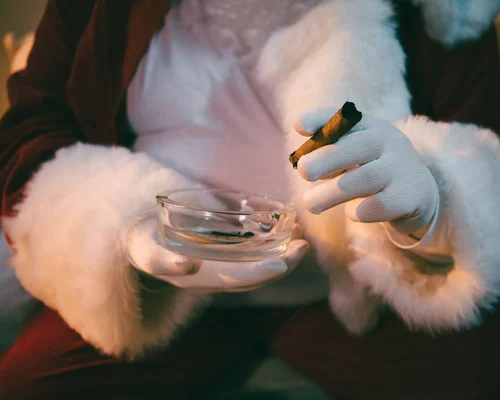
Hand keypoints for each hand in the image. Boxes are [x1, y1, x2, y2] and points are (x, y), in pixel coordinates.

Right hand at [126, 218, 308, 289]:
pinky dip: (274, 244)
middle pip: (256, 276)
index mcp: (202, 280)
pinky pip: (256, 254)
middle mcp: (217, 277)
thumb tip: (187, 267)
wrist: (144, 242)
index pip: (237, 281)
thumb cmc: (145, 245)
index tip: (282, 264)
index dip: (260, 274)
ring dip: (284, 256)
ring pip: (260, 266)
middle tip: (303, 247)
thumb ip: (163, 262)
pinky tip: (289, 231)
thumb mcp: (147, 253)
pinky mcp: (227, 255)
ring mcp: (224, 267)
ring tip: (303, 239)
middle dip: (282, 265)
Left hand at [293, 109, 437, 233]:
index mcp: (371, 127)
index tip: (298, 126)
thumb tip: (303, 162)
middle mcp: (388, 141)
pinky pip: (380, 204)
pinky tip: (352, 213)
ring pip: (364, 179)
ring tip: (310, 204)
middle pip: (355, 147)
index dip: (321, 120)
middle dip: (325, 159)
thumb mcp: (356, 155)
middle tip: (304, 172)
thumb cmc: (374, 171)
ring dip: (331, 193)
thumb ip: (331, 153)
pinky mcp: (409, 194)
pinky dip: (359, 211)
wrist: (418, 193)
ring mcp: (401, 167)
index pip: (345, 118)